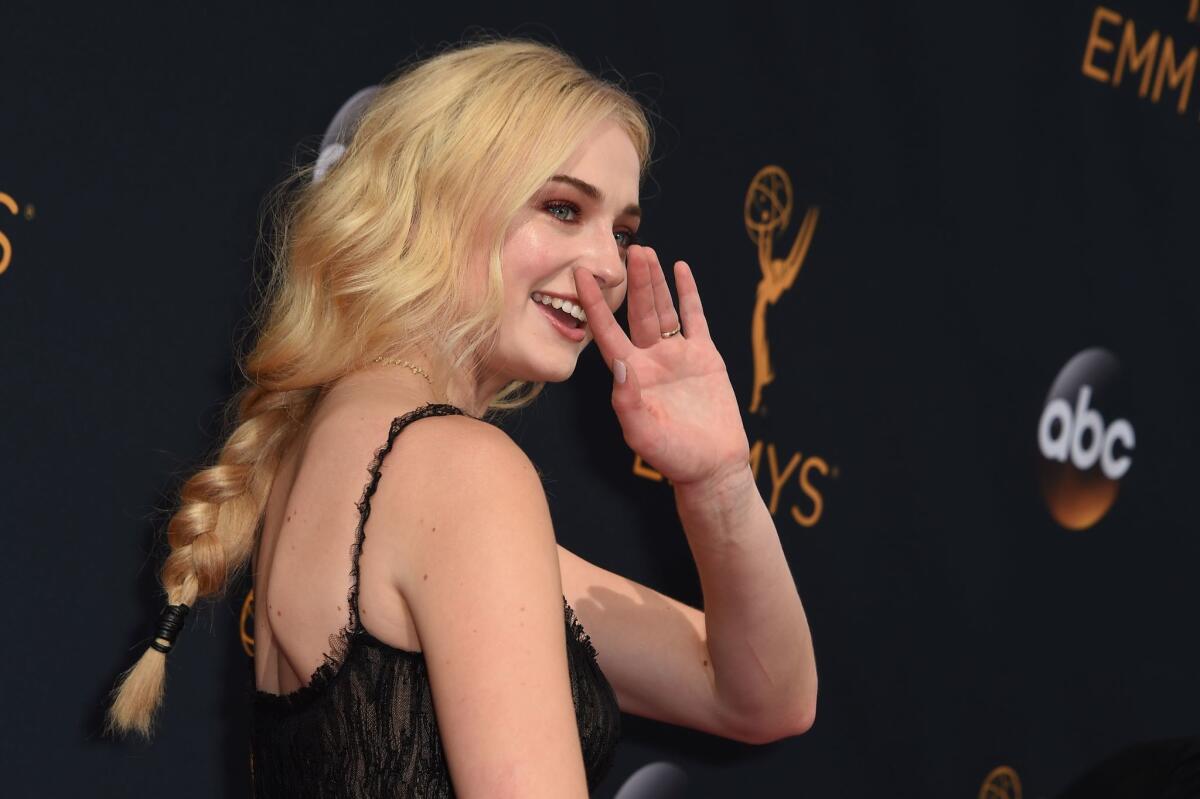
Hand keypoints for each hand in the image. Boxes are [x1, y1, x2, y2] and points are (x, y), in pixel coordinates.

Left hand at [574, 245, 749, 489]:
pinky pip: (695, 317)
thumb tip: (620, 365)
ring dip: (654, 281)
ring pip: (663, 309)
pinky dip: (688, 293)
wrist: (712, 467)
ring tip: (646, 251)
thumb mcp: (643, 433)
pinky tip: (681, 269)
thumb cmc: (674, 457)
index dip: (595, 305)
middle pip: (637, 312)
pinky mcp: (705, 356)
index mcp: (631, 375)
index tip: (581, 275)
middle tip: (627, 249)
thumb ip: (628, 401)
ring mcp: (678, 355)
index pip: (607, 332)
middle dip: (632, 281)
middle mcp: (650, 359)